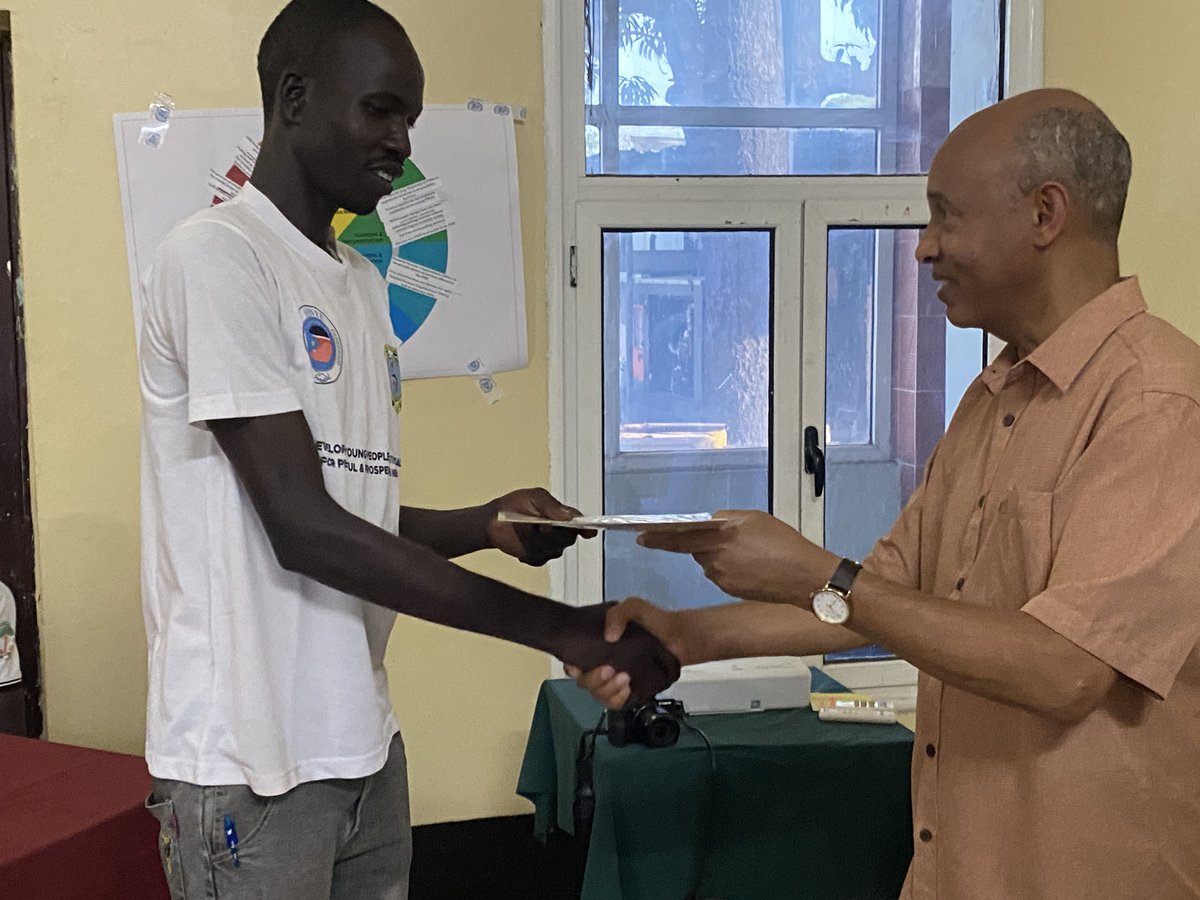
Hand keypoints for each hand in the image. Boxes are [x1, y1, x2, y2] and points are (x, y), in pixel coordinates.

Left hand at [485, 488, 595, 565]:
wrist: (492, 520)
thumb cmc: (515, 504)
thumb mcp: (534, 498)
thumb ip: (552, 506)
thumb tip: (571, 516)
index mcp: (562, 516)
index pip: (580, 523)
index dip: (587, 528)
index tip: (589, 531)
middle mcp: (560, 533)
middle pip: (568, 538)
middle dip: (555, 533)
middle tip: (541, 525)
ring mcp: (549, 547)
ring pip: (554, 549)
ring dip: (537, 540)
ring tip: (522, 528)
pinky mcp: (537, 558)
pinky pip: (539, 558)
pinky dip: (528, 550)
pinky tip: (520, 543)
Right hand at [558, 602, 679, 705]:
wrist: (680, 637)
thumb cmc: (656, 622)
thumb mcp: (634, 608)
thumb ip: (618, 614)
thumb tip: (608, 637)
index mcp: (598, 646)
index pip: (574, 661)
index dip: (571, 667)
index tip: (576, 666)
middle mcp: (603, 663)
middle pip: (585, 681)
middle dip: (593, 679)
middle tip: (609, 669)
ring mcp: (616, 678)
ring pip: (598, 694)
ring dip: (607, 689)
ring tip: (624, 678)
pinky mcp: (630, 690)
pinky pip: (615, 703)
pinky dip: (618, 698)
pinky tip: (627, 688)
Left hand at [638, 510, 838, 603]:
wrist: (805, 578)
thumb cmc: (785, 546)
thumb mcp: (755, 519)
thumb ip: (727, 519)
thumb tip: (711, 523)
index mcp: (719, 539)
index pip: (678, 538)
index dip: (657, 538)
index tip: (641, 536)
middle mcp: (716, 561)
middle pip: (698, 549)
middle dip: (708, 543)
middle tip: (737, 540)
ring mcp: (722, 578)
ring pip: (711, 562)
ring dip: (722, 555)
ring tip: (753, 552)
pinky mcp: (732, 590)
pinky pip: (723, 574)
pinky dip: (733, 567)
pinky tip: (755, 565)